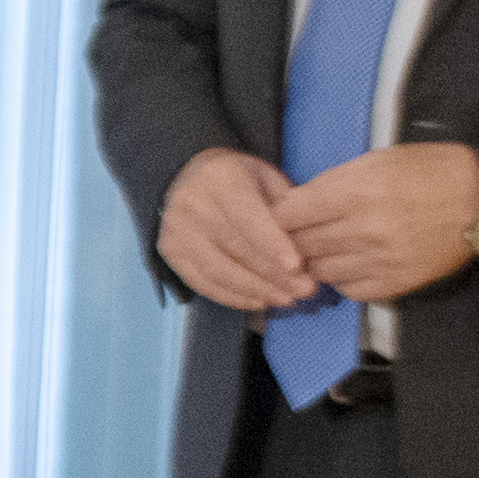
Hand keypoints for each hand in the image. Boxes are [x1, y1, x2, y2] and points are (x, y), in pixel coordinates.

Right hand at [157, 148, 315, 313]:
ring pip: (218, 270)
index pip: (247, 218)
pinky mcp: (171, 254)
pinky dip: (233, 297)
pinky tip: (259, 301)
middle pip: (235, 247)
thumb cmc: (240, 179)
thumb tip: (307, 245)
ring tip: (286, 299)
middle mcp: (192, 204)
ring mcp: (176, 232)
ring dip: (255, 290)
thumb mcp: (267, 178)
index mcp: (220, 179)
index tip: (297, 267)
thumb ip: (284, 207)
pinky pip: (203, 283)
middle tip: (305, 290)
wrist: (190, 176)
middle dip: (273, 274)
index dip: (272, 244)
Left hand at [271, 142, 478, 304]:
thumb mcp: (377, 160)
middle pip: (300, 245)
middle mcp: (362, 230)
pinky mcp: (394, 284)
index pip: (289, 215)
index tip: (283, 215)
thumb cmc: (428, 170)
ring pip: (320, 271)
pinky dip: (343, 279)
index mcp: (354, 192)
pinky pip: (349, 290)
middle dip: (293, 240)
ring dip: (316, 261)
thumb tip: (297, 203)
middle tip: (299, 235)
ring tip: (326, 249)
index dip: (280, 215)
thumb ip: (333, 182)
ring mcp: (378, 261)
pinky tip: (350, 264)